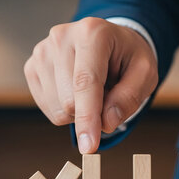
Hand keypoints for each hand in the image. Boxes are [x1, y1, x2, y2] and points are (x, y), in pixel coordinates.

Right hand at [24, 17, 157, 153]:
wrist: (110, 42)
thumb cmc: (128, 57)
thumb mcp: (145, 73)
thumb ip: (129, 98)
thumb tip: (105, 123)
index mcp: (92, 33)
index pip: (85, 82)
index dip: (88, 117)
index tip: (89, 146)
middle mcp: (61, 37)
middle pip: (69, 99)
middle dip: (91, 111)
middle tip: (107, 94)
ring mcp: (42, 51)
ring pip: (56, 107)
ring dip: (78, 110)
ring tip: (92, 89)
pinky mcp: (32, 66)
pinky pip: (47, 107)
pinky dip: (65, 108)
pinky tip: (75, 91)